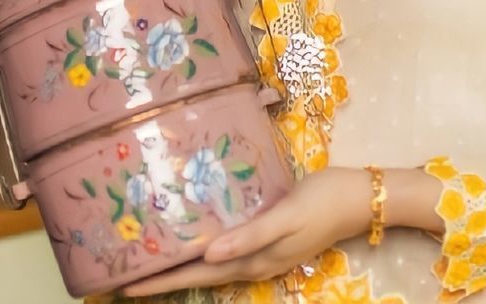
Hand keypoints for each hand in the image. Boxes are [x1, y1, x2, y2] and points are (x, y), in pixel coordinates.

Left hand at [120, 167, 372, 296]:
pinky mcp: (270, 235)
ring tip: (152, 258)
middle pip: (201, 273)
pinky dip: (206, 247)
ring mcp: (263, 251)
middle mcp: (254, 261)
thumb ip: (249, 237)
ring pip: (214, 263)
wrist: (359, 197)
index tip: (126, 286)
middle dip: (165, 276)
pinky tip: (198, 235)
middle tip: (126, 275)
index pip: (199, 275)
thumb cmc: (322, 201)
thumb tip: (209, 256)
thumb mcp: (286, 217)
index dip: (163, 281)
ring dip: (183, 264)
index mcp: (254, 260)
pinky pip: (229, 248)